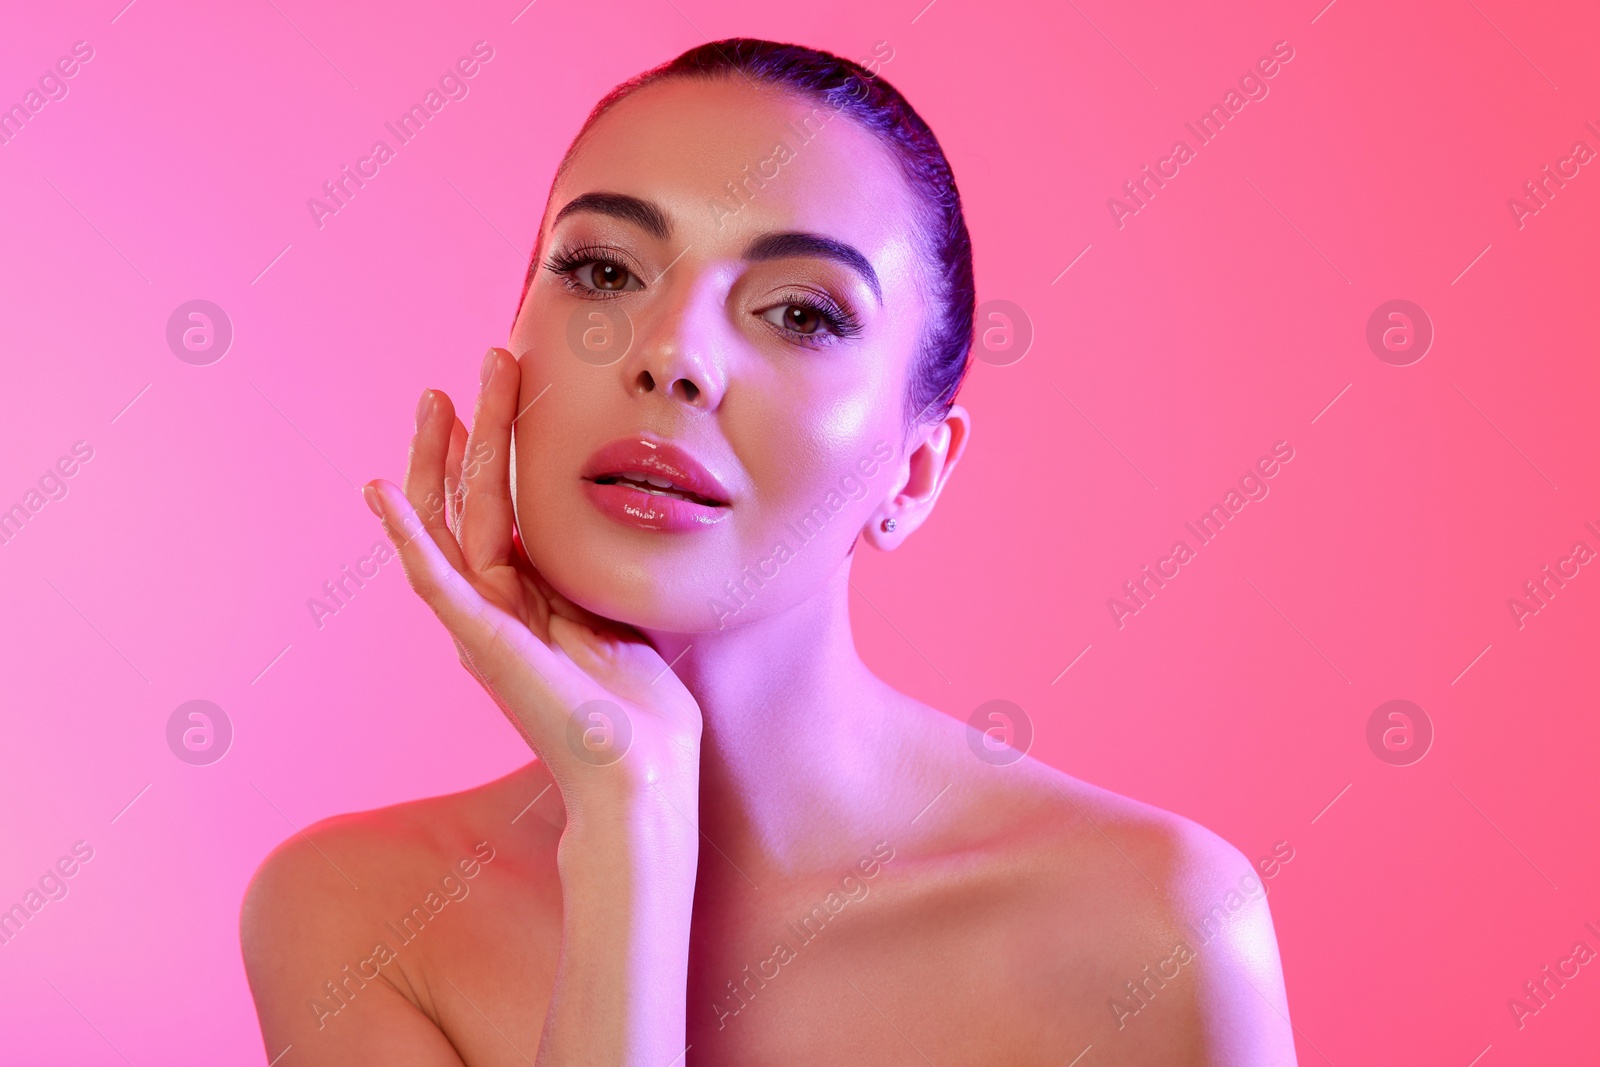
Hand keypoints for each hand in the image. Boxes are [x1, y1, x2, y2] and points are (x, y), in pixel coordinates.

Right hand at [362, 347, 702, 823]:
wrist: (642, 775)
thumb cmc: (640, 712)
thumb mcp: (616, 620)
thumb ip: (589, 578)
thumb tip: (610, 527)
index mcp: (523, 604)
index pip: (495, 512)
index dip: (490, 452)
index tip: (499, 392)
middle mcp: (492, 610)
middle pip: (468, 503)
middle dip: (474, 430)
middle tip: (487, 362)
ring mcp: (483, 626)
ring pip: (452, 523)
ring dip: (444, 456)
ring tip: (440, 395)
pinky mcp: (485, 645)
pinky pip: (436, 582)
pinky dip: (405, 536)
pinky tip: (380, 490)